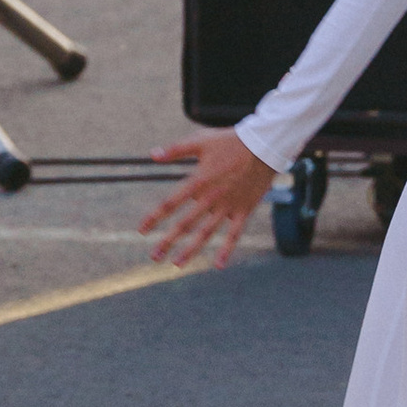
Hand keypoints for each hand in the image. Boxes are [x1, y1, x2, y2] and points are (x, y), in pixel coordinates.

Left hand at [141, 128, 274, 268]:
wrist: (264, 145)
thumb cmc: (230, 141)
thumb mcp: (200, 141)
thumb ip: (175, 150)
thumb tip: (152, 155)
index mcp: (199, 181)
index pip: (171, 203)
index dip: (155, 217)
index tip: (142, 230)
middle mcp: (211, 197)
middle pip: (186, 223)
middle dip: (168, 241)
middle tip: (154, 256)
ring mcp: (228, 206)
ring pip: (207, 232)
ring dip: (191, 249)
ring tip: (177, 263)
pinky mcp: (244, 210)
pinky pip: (235, 234)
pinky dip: (227, 249)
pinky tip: (218, 265)